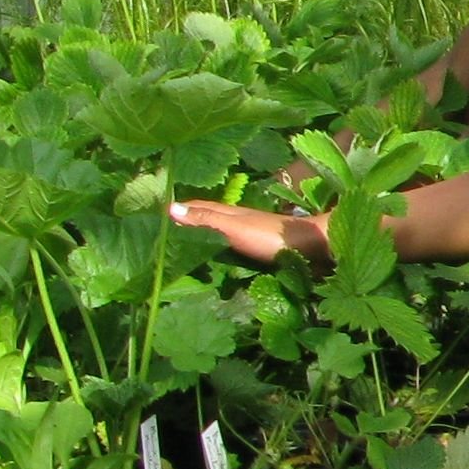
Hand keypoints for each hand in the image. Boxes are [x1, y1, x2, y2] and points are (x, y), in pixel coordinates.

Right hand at [170, 198, 326, 263]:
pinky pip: (234, 249)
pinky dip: (222, 252)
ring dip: (205, 238)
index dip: (177, 209)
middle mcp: (240, 220)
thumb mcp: (234, 228)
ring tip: (184, 250)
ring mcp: (252, 234)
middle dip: (188, 223)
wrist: (316, 247)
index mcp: (231, 212)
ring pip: (222, 233)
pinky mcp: (263, 249)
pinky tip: (219, 261)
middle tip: (164, 236)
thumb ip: (206, 220)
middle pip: (208, 219)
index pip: (197, 207)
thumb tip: (169, 208)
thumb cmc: (272, 236)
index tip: (153, 217)